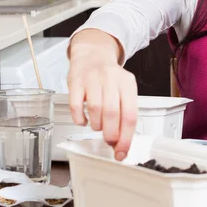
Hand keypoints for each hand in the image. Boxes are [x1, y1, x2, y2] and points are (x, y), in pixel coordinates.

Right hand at [67, 30, 137, 160]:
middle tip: (109, 141)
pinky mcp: (76, 81)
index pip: (130, 115)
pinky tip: (83, 120)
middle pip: (113, 113)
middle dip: (111, 135)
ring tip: (97, 126)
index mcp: (127, 83)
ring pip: (95, 110)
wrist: (92, 54)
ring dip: (96, 125)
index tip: (122, 151)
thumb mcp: (123, 90)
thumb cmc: (109, 78)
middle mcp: (111, 79)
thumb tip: (122, 143)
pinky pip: (76, 105)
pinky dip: (79, 118)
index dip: (126, 137)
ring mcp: (92, 79)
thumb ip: (124, 114)